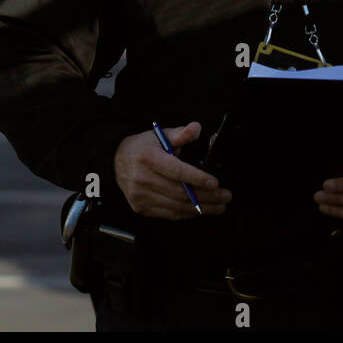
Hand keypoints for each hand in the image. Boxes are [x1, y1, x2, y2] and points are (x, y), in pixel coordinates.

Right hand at [113, 122, 231, 219]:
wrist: (116, 161)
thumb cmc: (143, 147)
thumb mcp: (160, 134)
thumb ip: (180, 133)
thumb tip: (196, 129)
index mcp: (148, 158)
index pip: (176, 171)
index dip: (197, 178)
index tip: (215, 182)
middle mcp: (143, 179)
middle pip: (180, 192)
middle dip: (207, 196)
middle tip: (225, 196)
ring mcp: (140, 196)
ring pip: (176, 207)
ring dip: (202, 208)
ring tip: (219, 205)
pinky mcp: (141, 207)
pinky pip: (169, 214)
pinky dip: (188, 213)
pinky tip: (201, 209)